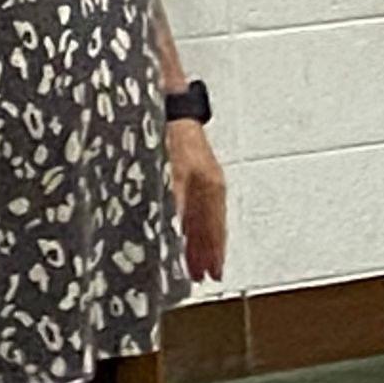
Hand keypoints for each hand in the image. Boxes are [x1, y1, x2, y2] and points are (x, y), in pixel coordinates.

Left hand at [167, 118, 227, 281]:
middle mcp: (211, 187)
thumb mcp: (171, 172)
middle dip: (209, 253)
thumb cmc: (171, 133)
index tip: (212, 273)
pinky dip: (194, 227)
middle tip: (206, 276)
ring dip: (201, 243)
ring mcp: (203, 181)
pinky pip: (198, 209)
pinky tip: (185, 234)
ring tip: (198, 264)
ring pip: (205, 220)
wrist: (167, 106)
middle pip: (213, 228)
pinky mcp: (191, 175)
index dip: (213, 252)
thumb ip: (174, 203)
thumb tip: (174, 230)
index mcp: (212, 188)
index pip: (215, 229)